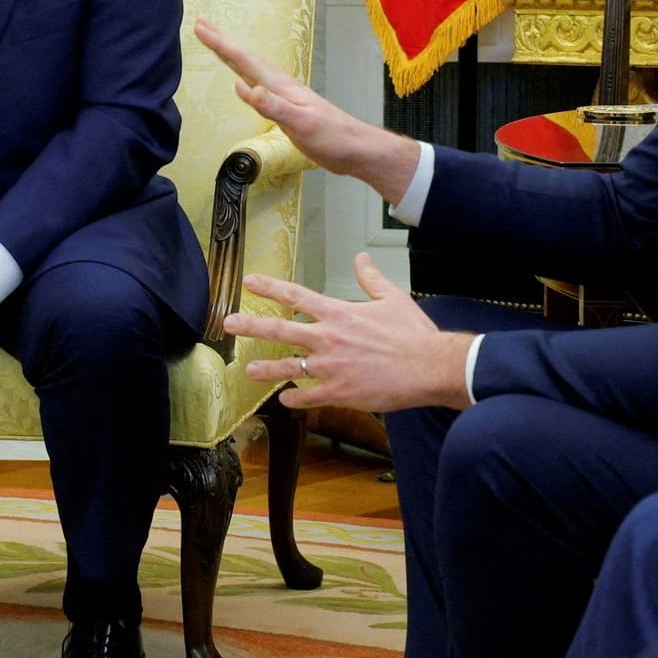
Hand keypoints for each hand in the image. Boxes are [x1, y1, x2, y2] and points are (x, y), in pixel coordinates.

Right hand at [194, 17, 417, 196]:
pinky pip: (258, 88)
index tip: (201, 27)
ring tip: (218, 45)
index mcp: (281, 87)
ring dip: (232, 57)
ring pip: (251, 71)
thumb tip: (244, 87)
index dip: (222, 45)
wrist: (357, 149)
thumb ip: (274, 106)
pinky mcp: (287, 110)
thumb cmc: (333, 138)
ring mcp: (284, 97)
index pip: (245, 62)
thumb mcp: (302, 123)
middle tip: (202, 24)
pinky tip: (242, 83)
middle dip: (222, 43)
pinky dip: (245, 80)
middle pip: (246, 60)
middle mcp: (280, 87)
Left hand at [226, 253, 472, 412]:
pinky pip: (309, 396)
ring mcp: (330, 367)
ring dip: (265, 368)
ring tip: (247, 370)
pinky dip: (296, 398)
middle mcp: (328, 338)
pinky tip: (286, 399)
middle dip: (251, 325)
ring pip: (288, 366)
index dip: (270, 287)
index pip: (296, 296)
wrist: (430, 367)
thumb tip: (361, 258)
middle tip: (227, 323)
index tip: (249, 281)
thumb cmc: (413, 333)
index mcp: (339, 313)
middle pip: (281, 330)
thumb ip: (370, 278)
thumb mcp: (392, 298)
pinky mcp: (339, 392)